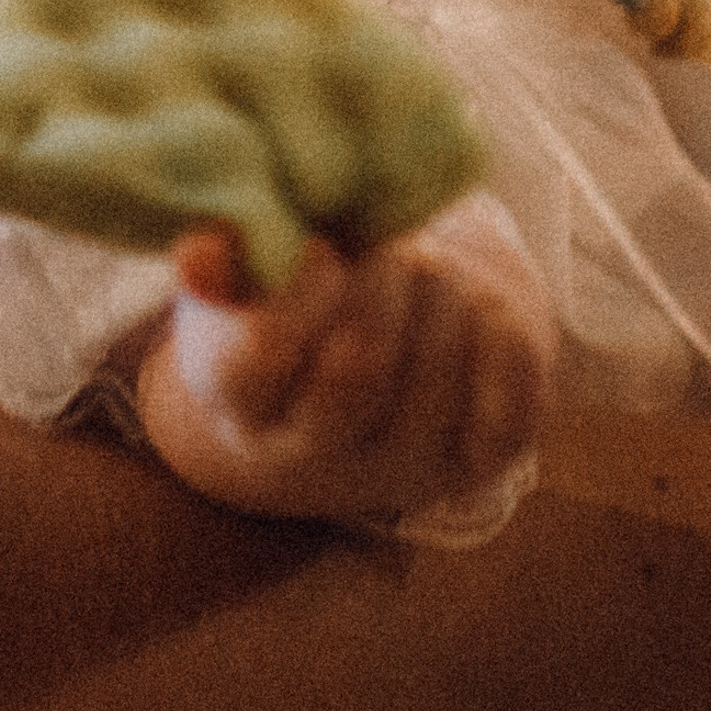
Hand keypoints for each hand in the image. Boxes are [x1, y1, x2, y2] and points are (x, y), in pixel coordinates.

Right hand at [137, 196, 556, 530]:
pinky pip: (508, 414)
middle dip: (383, 284)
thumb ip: (228, 259)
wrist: (348, 371)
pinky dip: (504, 344)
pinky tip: (480, 306)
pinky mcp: (468, 468)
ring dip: (443, 298)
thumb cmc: (288, 302)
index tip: (318, 242)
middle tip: (390, 244)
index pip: (264, 357)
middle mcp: (314, 456)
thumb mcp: (244, 279)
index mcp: (241, 404)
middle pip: (358, 371)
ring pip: (436, 377)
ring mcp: (396, 468)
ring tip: (428, 269)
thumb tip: (203, 254)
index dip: (298, 289)